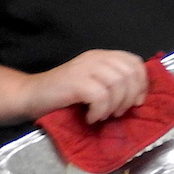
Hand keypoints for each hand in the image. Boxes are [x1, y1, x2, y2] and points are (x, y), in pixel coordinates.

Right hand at [14, 50, 147, 123]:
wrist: (31, 96)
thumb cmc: (65, 95)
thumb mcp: (95, 83)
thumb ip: (116, 83)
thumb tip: (140, 97)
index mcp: (103, 56)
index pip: (135, 62)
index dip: (142, 83)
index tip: (137, 101)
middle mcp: (95, 58)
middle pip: (130, 73)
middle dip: (130, 97)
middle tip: (118, 112)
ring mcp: (84, 68)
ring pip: (117, 84)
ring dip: (115, 105)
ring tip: (105, 115)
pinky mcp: (75, 81)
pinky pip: (101, 96)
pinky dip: (100, 111)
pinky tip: (92, 117)